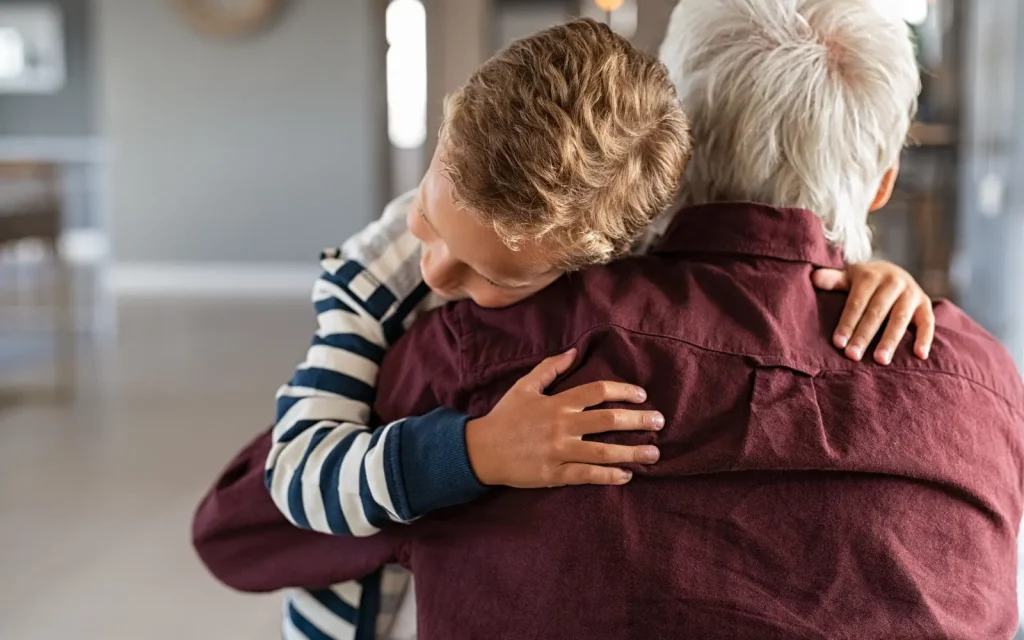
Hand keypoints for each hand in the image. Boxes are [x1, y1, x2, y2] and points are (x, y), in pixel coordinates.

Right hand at [465, 349, 663, 487]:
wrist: (481, 450)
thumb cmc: (505, 416)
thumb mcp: (524, 386)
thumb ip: (550, 368)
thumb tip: (574, 352)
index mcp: (557, 402)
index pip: (597, 391)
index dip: (623, 392)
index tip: (641, 395)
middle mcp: (561, 425)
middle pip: (609, 421)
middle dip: (639, 421)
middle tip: (660, 422)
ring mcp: (559, 451)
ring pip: (604, 452)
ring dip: (633, 452)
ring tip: (654, 454)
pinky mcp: (554, 474)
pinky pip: (587, 476)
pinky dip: (609, 476)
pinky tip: (627, 475)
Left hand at [813, 262, 934, 364]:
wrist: (893, 272)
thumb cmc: (864, 282)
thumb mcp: (849, 277)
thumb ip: (833, 280)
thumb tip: (813, 277)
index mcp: (870, 275)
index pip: (857, 303)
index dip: (847, 323)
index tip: (838, 344)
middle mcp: (893, 282)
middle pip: (876, 312)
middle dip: (864, 335)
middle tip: (853, 356)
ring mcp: (911, 292)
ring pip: (900, 318)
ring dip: (890, 340)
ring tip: (880, 360)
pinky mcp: (925, 303)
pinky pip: (928, 322)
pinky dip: (925, 338)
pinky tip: (920, 355)